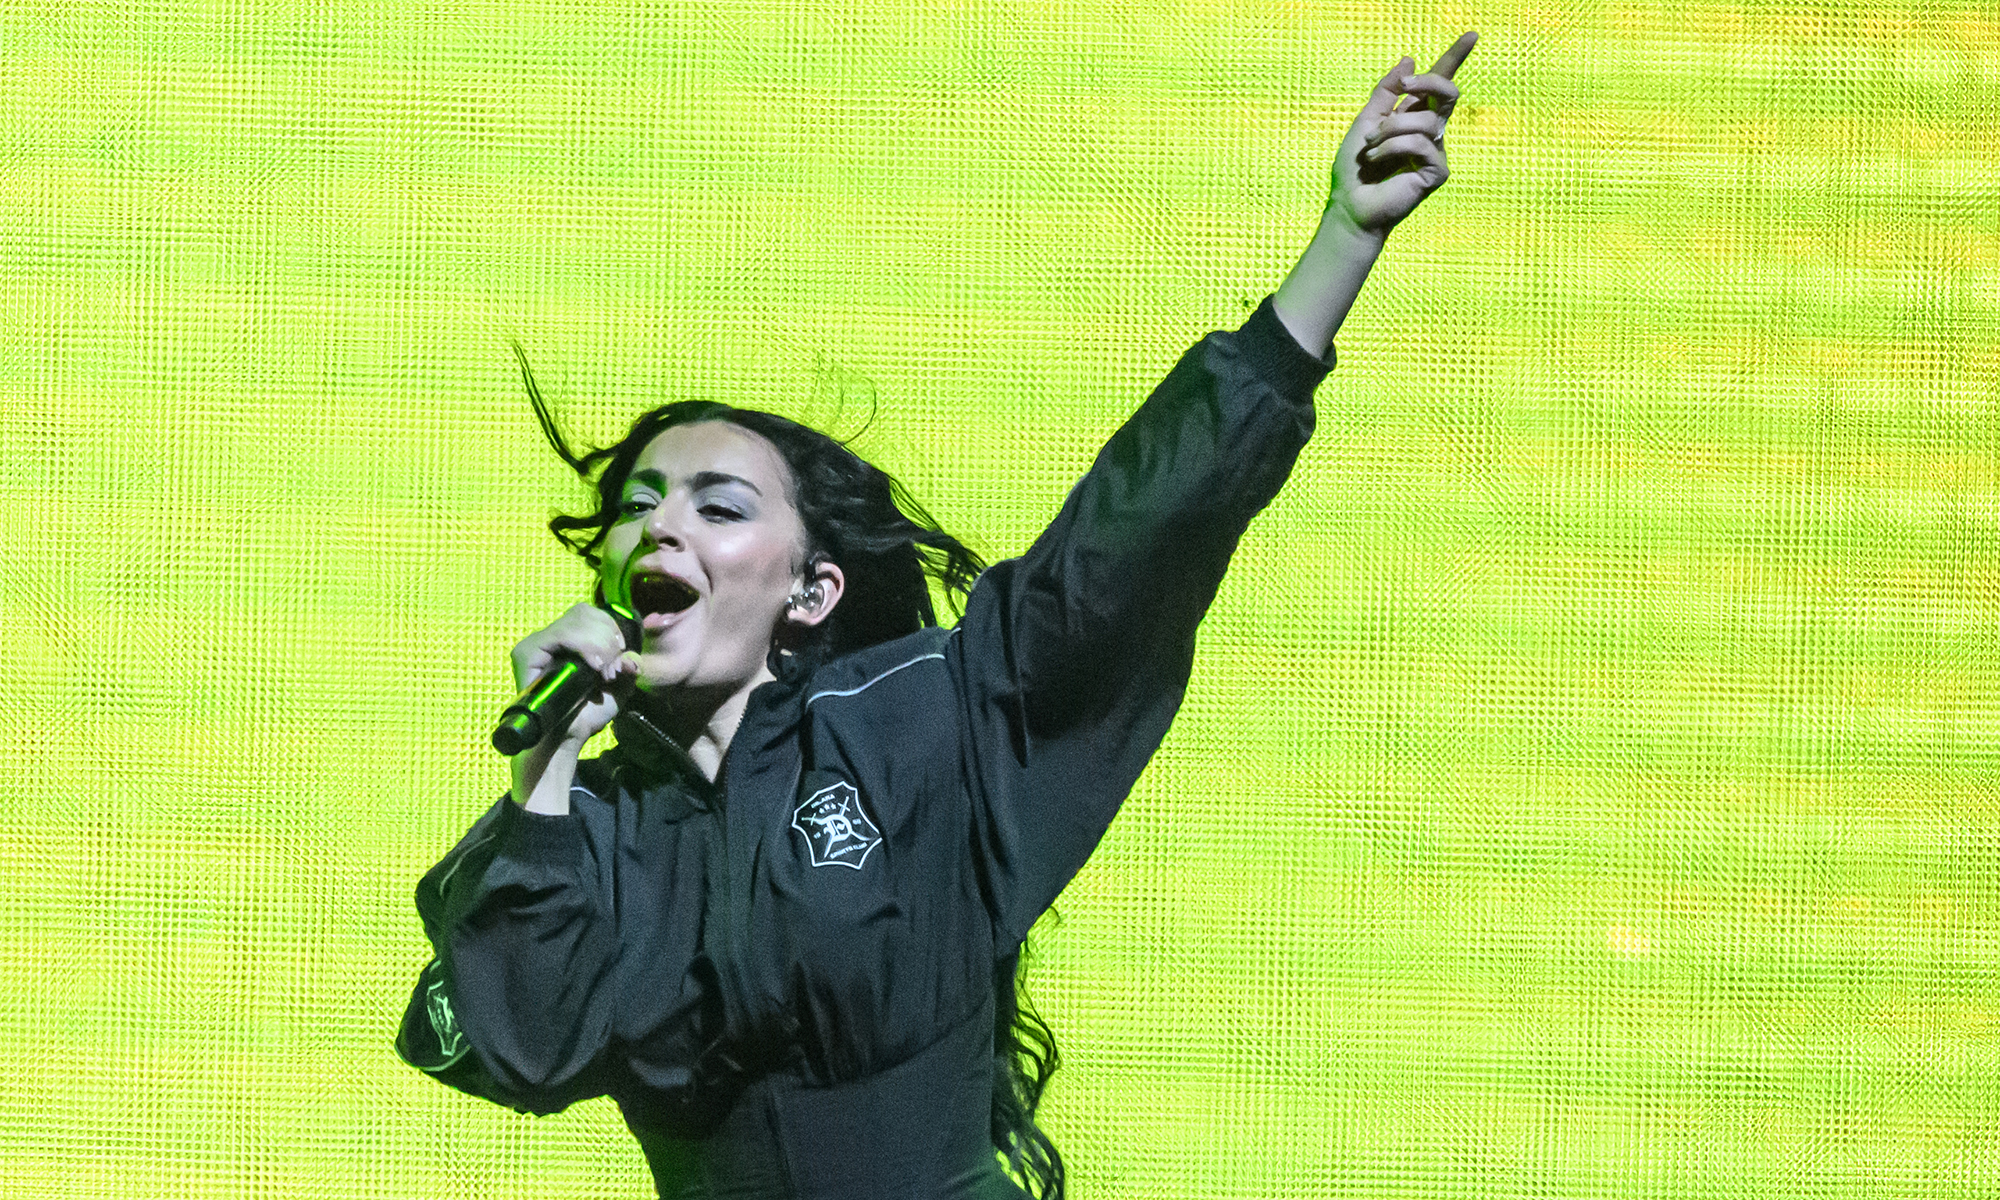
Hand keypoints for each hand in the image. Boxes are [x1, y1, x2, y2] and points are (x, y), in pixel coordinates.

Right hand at [509, 602, 637, 746]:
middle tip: (610, 672)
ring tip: (602, 674)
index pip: (587, 612)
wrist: (568, 738)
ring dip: (598, 645)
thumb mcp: (619, 689)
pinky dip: (584, 646)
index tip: (619, 654)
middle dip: (607, 639)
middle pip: (583, 613)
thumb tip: (631, 658)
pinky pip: (560, 635)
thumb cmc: (589, 714)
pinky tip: (594, 667)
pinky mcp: (527, 654)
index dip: (608, 626)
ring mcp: (536, 644)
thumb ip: (628, 669)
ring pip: (574, 622)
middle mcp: (549, 638)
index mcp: (569, 640)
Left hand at [1325, 31, 1476, 235]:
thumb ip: (1386, 92)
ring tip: (1369, 148)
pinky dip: (1392, 148)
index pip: (1439, 84)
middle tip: (1403, 88)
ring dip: (1389, 129)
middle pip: (1447, 93)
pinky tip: (1376, 162)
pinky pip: (1420, 144)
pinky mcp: (1437, 172)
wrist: (1350, 204)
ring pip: (1425, 121)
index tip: (1471, 35)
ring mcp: (1436, 152)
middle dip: (1427, 83)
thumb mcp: (1367, 120)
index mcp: (1414, 116)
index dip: (1455, 59)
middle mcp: (1430, 132)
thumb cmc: (1356, 168)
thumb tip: (1409, 60)